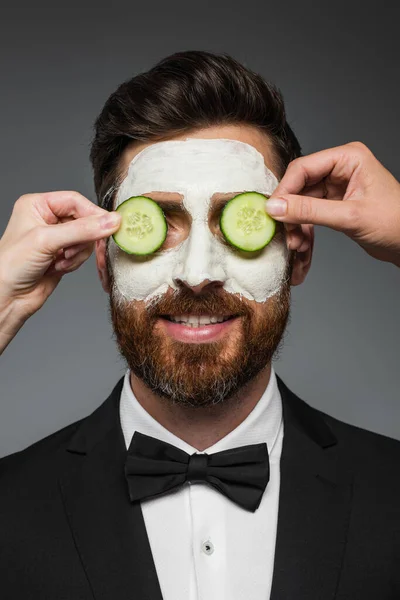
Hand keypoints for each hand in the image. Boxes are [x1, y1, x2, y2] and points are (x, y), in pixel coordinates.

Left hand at [0, 191, 121, 320]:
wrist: (8, 297)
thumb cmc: (11, 265)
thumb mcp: (47, 241)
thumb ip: (81, 230)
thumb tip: (111, 221)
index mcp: (38, 205)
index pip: (76, 201)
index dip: (93, 214)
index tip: (110, 226)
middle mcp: (48, 219)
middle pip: (84, 220)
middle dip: (81, 239)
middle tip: (73, 250)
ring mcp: (56, 238)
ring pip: (86, 239)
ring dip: (77, 253)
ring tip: (60, 261)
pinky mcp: (63, 255)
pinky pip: (83, 254)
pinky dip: (75, 263)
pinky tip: (58, 268)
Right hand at [265, 142, 399, 266]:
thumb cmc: (395, 223)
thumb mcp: (350, 216)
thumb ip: (310, 211)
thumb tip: (276, 207)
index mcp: (348, 158)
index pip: (303, 168)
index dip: (285, 190)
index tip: (271, 211)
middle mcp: (340, 168)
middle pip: (299, 185)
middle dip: (290, 211)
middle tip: (282, 231)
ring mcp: (337, 186)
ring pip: (302, 202)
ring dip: (295, 224)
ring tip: (295, 244)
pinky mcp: (335, 203)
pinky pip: (310, 213)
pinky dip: (304, 229)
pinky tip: (302, 244)